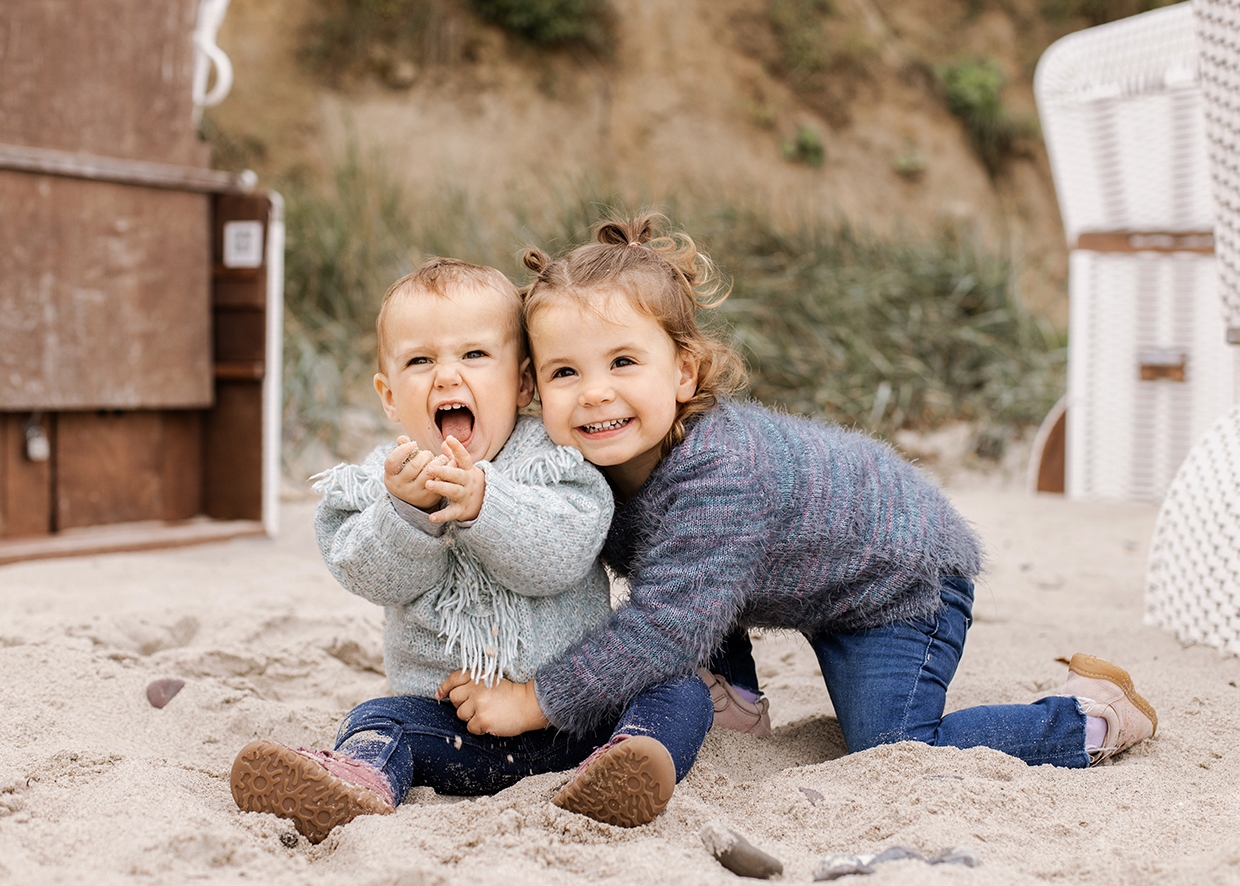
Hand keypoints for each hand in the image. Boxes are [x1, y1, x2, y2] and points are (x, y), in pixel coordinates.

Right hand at [384, 436, 446, 509]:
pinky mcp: (428, 497)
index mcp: (390, 476)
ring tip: (441, 458)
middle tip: (428, 454)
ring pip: (427, 473)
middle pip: (414, 465)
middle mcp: (400, 486)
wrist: (413, 501)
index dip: (403, 449)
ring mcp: (414, 493)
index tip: (413, 444)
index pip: (393, 461)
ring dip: (437, 461)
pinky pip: (438, 480)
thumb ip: (401, 450)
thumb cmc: (407, 476)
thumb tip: (402, 438)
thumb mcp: (400, 465)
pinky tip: (448, 465)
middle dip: (424, 455)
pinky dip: (445, 470)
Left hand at [426, 437, 485, 522]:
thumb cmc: (469, 482)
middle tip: (429, 468)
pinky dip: (442, 515)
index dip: (457, 448)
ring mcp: (465, 496)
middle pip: (457, 475)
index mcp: (468, 470)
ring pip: (454, 491)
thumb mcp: (465, 469)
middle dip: (444, 471)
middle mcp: (468, 482)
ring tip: (428, 484)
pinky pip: (451, 513)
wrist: (486, 503)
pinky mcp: (462, 510)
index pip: (464, 457)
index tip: (449, 438)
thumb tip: (445, 441)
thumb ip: (455, 456)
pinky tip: (432, 517)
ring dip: (441, 488)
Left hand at [435, 671, 549, 735]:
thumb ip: (472, 684)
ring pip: (461, 715)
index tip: (440, 695)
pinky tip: (490, 722)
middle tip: (477, 706)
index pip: (454, 679)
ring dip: (471, 717)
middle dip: (462, 705)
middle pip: (455, 699)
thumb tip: (445, 694)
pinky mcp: (482, 719)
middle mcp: (476, 688)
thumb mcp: (491, 680)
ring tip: (487, 713)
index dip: (445, 687)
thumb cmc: (510, 694)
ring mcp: (478, 704)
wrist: (528, 705)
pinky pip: (470, 727)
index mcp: (478, 676)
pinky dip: (479, 728)